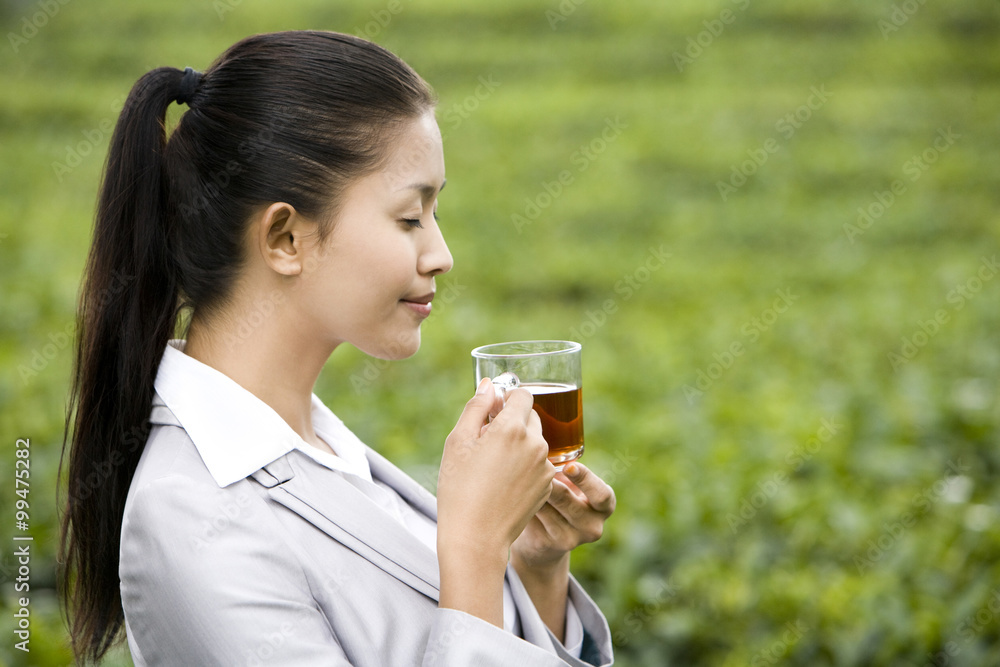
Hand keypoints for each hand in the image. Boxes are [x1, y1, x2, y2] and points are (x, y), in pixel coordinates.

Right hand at [437, 378, 555, 561]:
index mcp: (512, 428)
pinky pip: (539, 463)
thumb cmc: (460, 489)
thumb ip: (477, 407)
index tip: (492, 411)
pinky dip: (526, 465)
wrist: (476, 538)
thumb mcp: (458, 442)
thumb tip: (490, 385)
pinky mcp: (548, 485)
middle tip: (487, 440)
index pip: (522, 395)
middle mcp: (535, 443)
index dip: (507, 399)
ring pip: (535, 440)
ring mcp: (545, 466)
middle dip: (512, 421)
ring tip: (493, 465)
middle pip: (531, 416)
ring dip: (520, 443)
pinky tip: (504, 482)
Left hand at [511, 462, 615, 572]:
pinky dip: (522, 501)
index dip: (585, 479)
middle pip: (567, 501)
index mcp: (604, 506)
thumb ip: (569, 468)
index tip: (568, 466)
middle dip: (548, 481)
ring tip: (518, 472)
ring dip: (531, 489)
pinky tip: (512, 491)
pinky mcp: (547, 544)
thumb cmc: (560, 500)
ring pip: (546, 508)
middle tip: (533, 464)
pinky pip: (532, 516)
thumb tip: (548, 435)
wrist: (544, 541)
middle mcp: (592, 526)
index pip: (601, 495)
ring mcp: (570, 539)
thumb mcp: (573, 486)